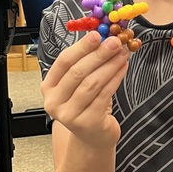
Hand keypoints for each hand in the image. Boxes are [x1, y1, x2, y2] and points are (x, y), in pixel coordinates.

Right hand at [40, 31, 128, 147]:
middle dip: (98, 54)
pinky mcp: (87, 123)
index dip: (81, 47)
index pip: (63, 62)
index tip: (97, 34)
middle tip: (114, 42)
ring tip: (122, 53)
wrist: (92, 137)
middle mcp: (54, 102)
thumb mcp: (79, 84)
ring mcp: (69, 115)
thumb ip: (85, 63)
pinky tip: (123, 68)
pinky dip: (115, 79)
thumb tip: (102, 37)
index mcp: (49, 87)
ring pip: (92, 83)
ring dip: (109, 65)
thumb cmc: (86, 106)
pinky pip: (104, 95)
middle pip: (78, 72)